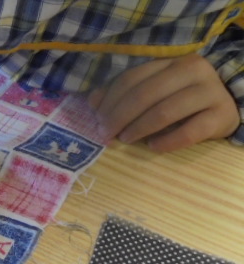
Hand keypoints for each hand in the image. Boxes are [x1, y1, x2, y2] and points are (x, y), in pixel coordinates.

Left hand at [88, 54, 239, 151]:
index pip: (132, 78)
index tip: (97, 120)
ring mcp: (209, 93)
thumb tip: (92, 102)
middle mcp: (192, 71)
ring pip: (165, 111)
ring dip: (139, 128)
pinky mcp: (221, 116)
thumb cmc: (182, 100)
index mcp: (171, 62)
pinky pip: (189, 132)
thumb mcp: (153, 92)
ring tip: (125, 140)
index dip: (110, 100)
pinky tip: (152, 147)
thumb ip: (124, 94)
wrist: (226, 107)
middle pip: (145, 94)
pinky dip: (166, 142)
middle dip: (119, 116)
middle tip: (106, 134)